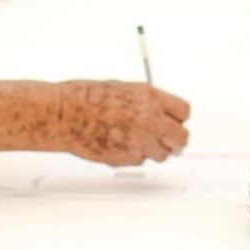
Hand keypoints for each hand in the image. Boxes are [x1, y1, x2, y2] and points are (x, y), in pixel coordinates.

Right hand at [57, 81, 190, 166]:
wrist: (66, 114)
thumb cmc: (88, 98)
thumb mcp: (126, 89)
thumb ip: (148, 103)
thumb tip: (162, 114)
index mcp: (151, 98)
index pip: (184, 112)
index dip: (178, 118)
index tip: (175, 121)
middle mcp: (151, 120)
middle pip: (181, 138)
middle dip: (175, 140)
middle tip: (168, 140)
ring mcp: (140, 141)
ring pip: (162, 154)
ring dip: (152, 149)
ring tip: (132, 139)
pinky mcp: (127, 158)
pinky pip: (140, 160)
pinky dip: (133, 155)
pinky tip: (117, 143)